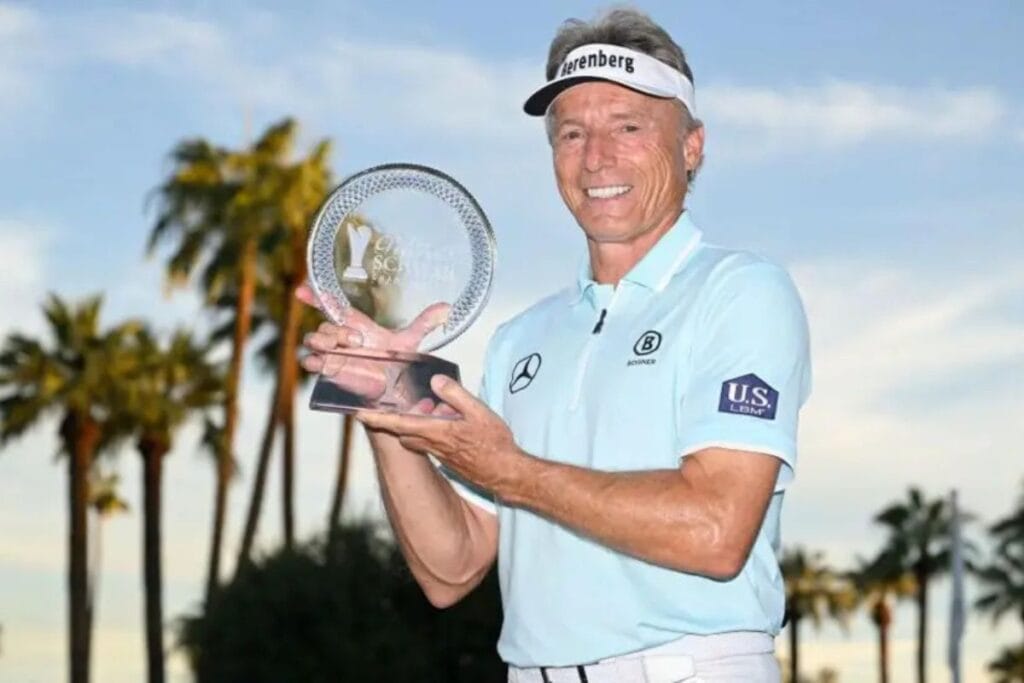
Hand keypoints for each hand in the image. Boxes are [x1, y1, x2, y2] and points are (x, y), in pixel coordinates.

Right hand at [297, 282, 450, 405]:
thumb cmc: (395, 364)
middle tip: (357, 340)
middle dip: (336, 330)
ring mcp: (332, 353)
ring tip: (343, 350)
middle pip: (324, 324)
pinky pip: (311, 362)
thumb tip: (448, 308)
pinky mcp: (329, 371)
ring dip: (325, 342)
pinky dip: (314, 361)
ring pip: (314, 339)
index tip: (301, 288)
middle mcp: (340, 336)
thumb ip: (425, 323)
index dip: (314, 295)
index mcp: (354, 324)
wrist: (390, 392)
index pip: (329, 305)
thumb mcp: (410, 342)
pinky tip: (324, 363)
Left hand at [357, 375, 525, 493]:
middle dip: (393, 419)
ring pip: (415, 438)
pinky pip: (428, 444)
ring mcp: (440, 455)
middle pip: (403, 431)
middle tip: (388, 404)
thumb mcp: (480, 413)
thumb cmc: (495, 445)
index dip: (377, 418)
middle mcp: (433, 445)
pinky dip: (426, 432)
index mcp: (437, 432)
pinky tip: (442, 423)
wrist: (506, 474)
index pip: (399, 423)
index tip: (358, 413)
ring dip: (411, 425)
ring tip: (418, 409)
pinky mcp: (448, 460)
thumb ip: (456, 396)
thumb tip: (435, 380)